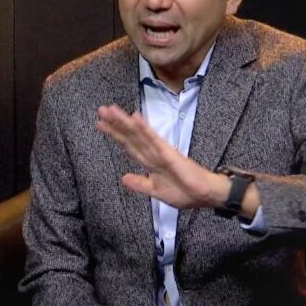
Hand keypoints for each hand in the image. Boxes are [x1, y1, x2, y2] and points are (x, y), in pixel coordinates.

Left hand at [96, 104, 227, 209]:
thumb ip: (140, 184)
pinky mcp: (169, 153)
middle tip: (101, 110)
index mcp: (149, 162)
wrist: (205, 195)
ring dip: (124, 122)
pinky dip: (144, 128)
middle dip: (115, 124)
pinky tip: (135, 117)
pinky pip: (154, 139)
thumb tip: (123, 178)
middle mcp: (152, 153)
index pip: (128, 145)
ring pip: (138, 134)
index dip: (115, 135)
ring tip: (111, 110)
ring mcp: (160, 151)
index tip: (100, 124)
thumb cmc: (185, 192)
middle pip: (130, 136)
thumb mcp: (156, 191)